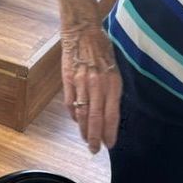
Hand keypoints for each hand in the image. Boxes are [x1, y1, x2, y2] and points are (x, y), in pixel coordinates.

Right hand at [61, 27, 121, 154]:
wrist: (82, 31)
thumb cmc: (102, 49)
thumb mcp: (115, 69)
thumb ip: (112, 91)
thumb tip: (109, 112)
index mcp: (112, 83)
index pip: (112, 115)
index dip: (110, 133)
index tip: (110, 145)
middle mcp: (97, 85)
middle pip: (96, 119)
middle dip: (95, 138)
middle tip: (95, 150)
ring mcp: (81, 83)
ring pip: (82, 114)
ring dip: (84, 130)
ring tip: (86, 140)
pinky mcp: (68, 80)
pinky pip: (70, 103)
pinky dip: (73, 115)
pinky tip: (76, 121)